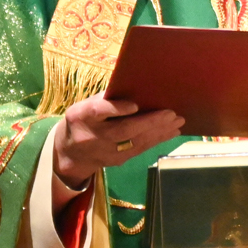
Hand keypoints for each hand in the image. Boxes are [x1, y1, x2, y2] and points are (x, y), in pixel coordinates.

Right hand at [53, 93, 182, 188]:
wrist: (70, 153)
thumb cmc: (83, 120)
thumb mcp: (85, 105)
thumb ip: (107, 98)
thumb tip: (137, 86)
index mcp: (82, 116)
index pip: (98, 111)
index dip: (116, 108)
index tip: (134, 105)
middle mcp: (93, 136)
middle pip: (122, 131)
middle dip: (149, 122)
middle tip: (171, 113)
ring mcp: (105, 152)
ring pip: (135, 143)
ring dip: (159, 132)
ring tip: (177, 121)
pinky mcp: (116, 161)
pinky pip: (140, 150)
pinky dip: (157, 140)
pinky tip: (171, 132)